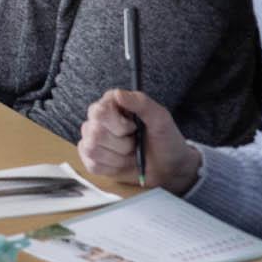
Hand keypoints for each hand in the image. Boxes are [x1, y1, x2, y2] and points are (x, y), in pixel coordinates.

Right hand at [79, 89, 201, 193]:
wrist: (170, 167)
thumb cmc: (165, 140)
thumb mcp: (160, 119)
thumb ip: (141, 102)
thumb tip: (118, 93)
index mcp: (111, 105)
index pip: (98, 112)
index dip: (117, 125)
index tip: (134, 128)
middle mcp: (97, 121)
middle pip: (95, 133)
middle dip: (122, 144)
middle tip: (135, 142)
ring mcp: (92, 140)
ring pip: (92, 150)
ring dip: (118, 157)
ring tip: (130, 153)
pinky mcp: (92, 160)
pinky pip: (93, 165)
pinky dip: (112, 168)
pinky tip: (122, 163)